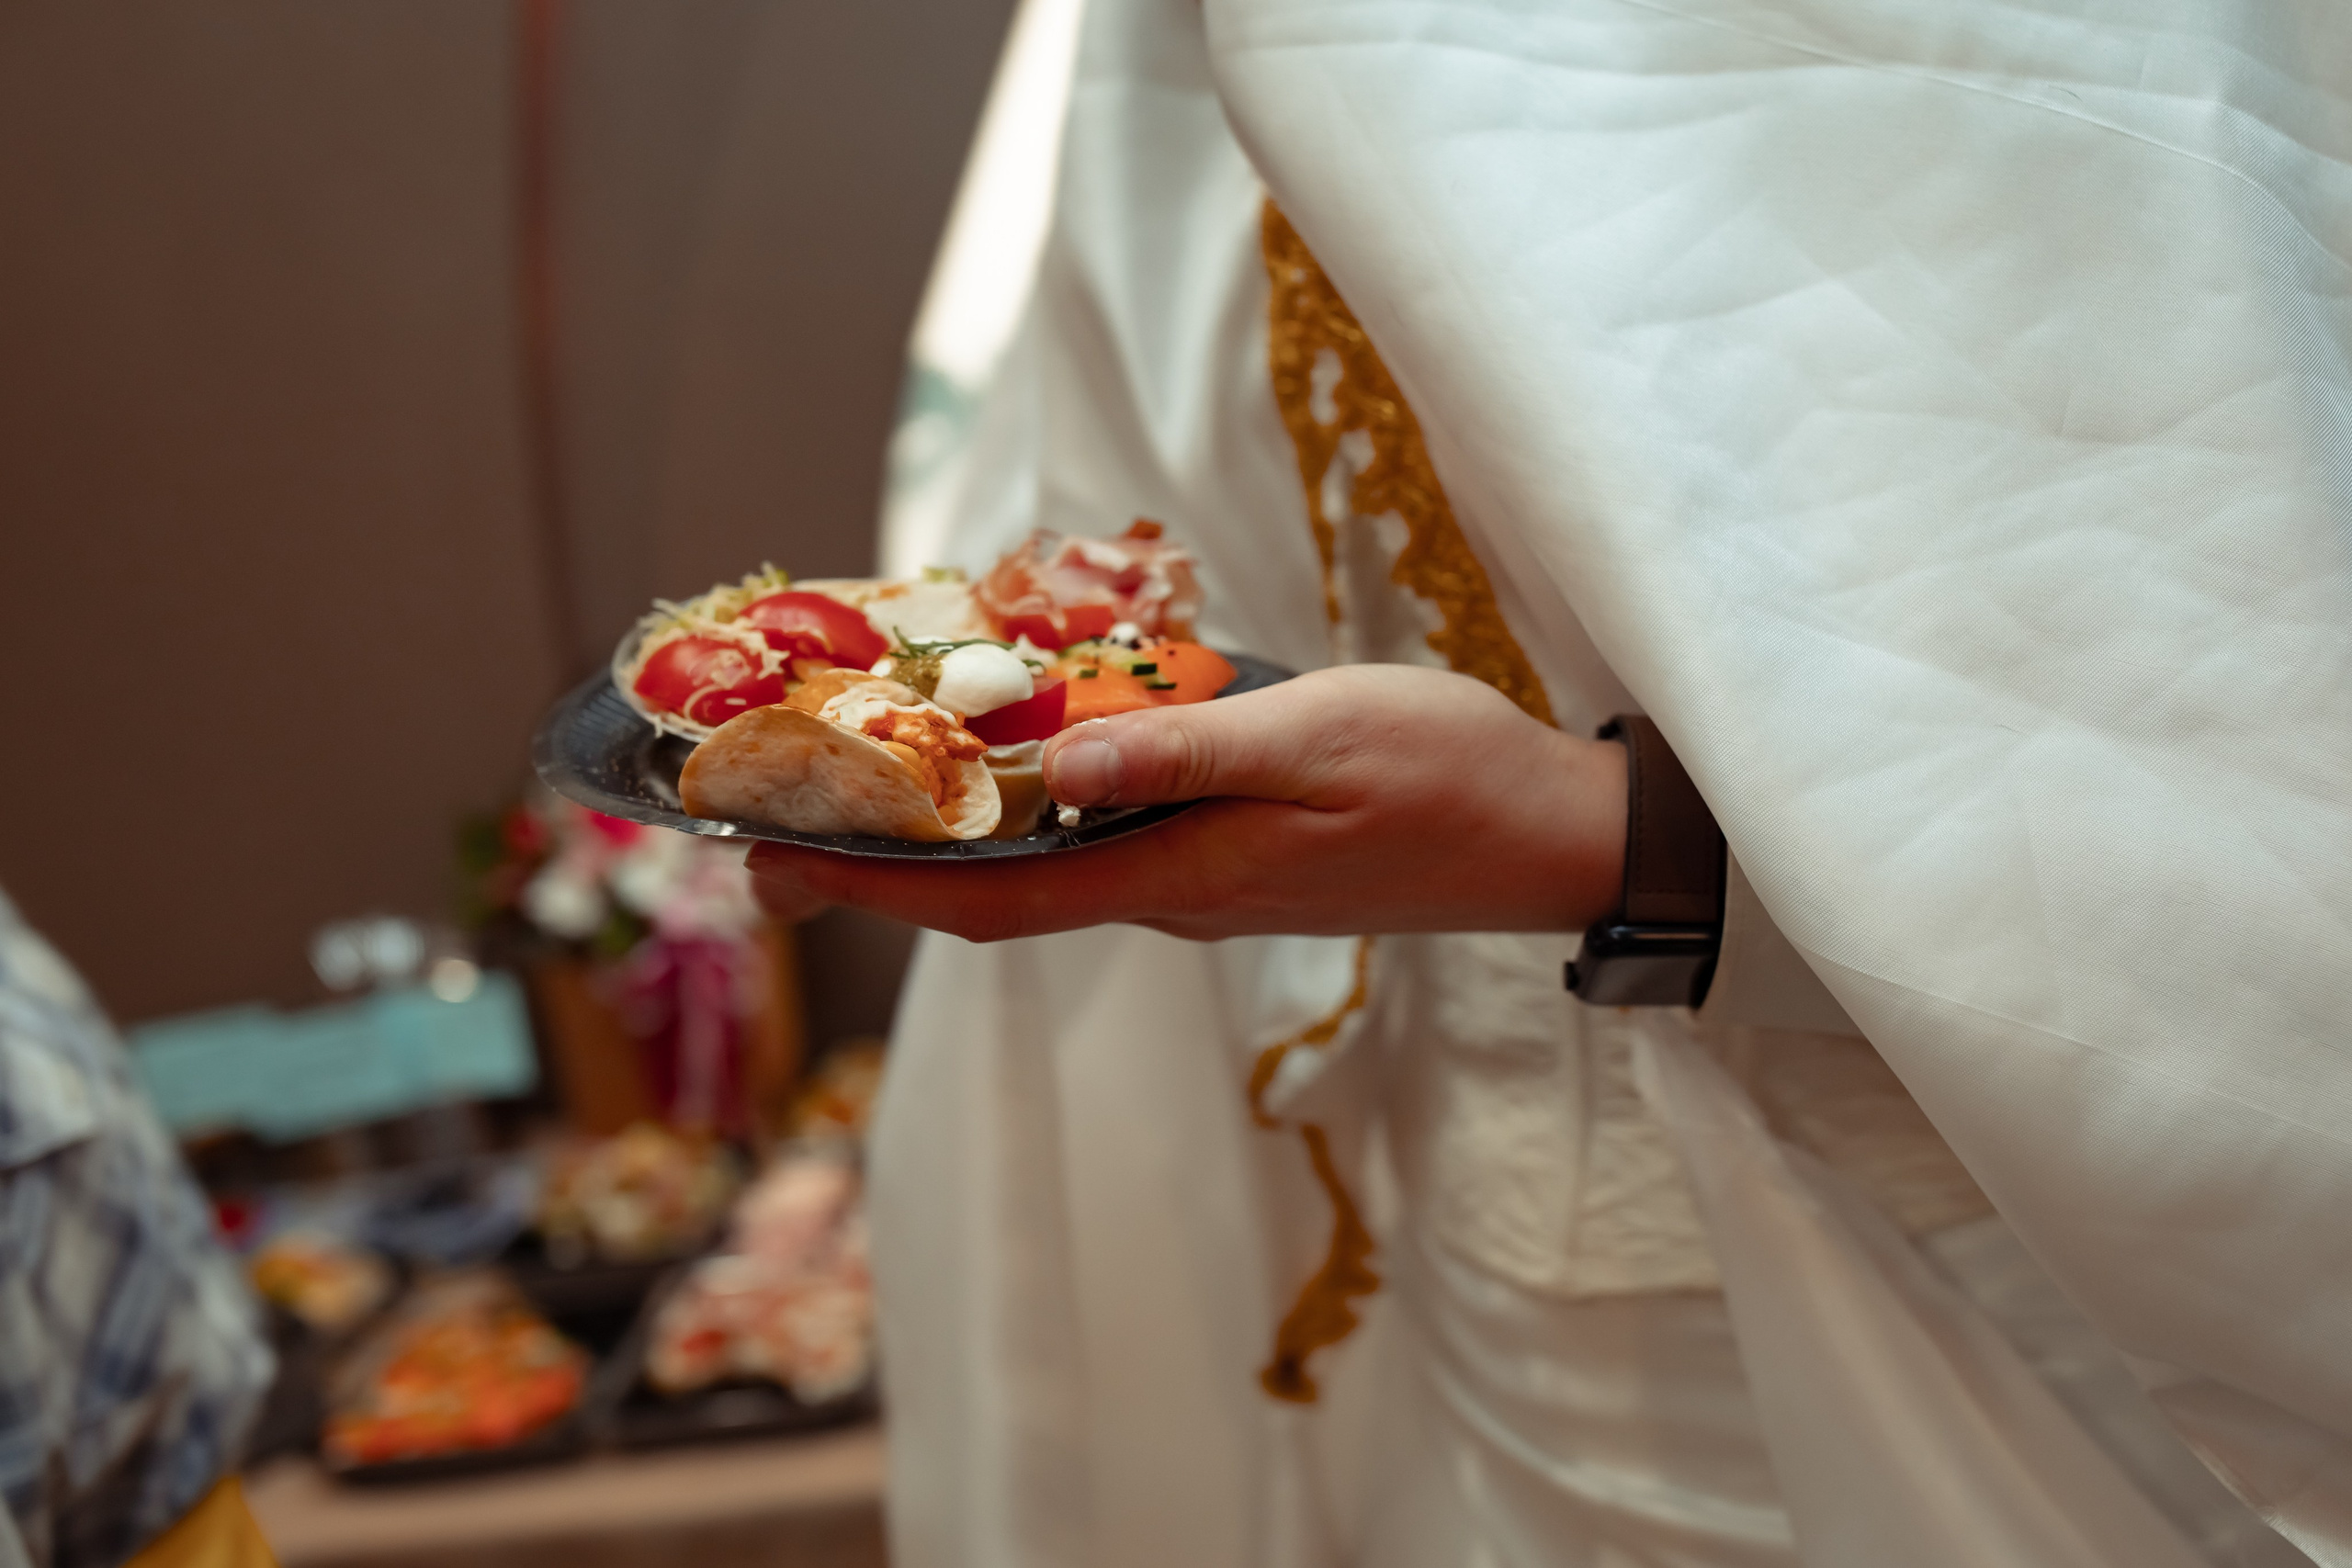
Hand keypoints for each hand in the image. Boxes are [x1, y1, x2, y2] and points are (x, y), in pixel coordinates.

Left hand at [746, 663, 1626, 941]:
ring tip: (868, 773)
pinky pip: (1101, 844)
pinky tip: (1011, 758)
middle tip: (777, 815)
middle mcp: (1171, 894)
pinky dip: (1030, 810)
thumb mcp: (1317, 738)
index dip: (875, 886)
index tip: (771, 864)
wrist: (1549, 834)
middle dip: (882, 866)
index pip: (992, 901)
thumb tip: (1057, 768)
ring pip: (1045, 869)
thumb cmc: (1446, 776)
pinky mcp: (1231, 857)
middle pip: (998, 895)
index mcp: (1179, 877)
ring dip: (951, 834)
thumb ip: (1185, 753)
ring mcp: (1201, 881)